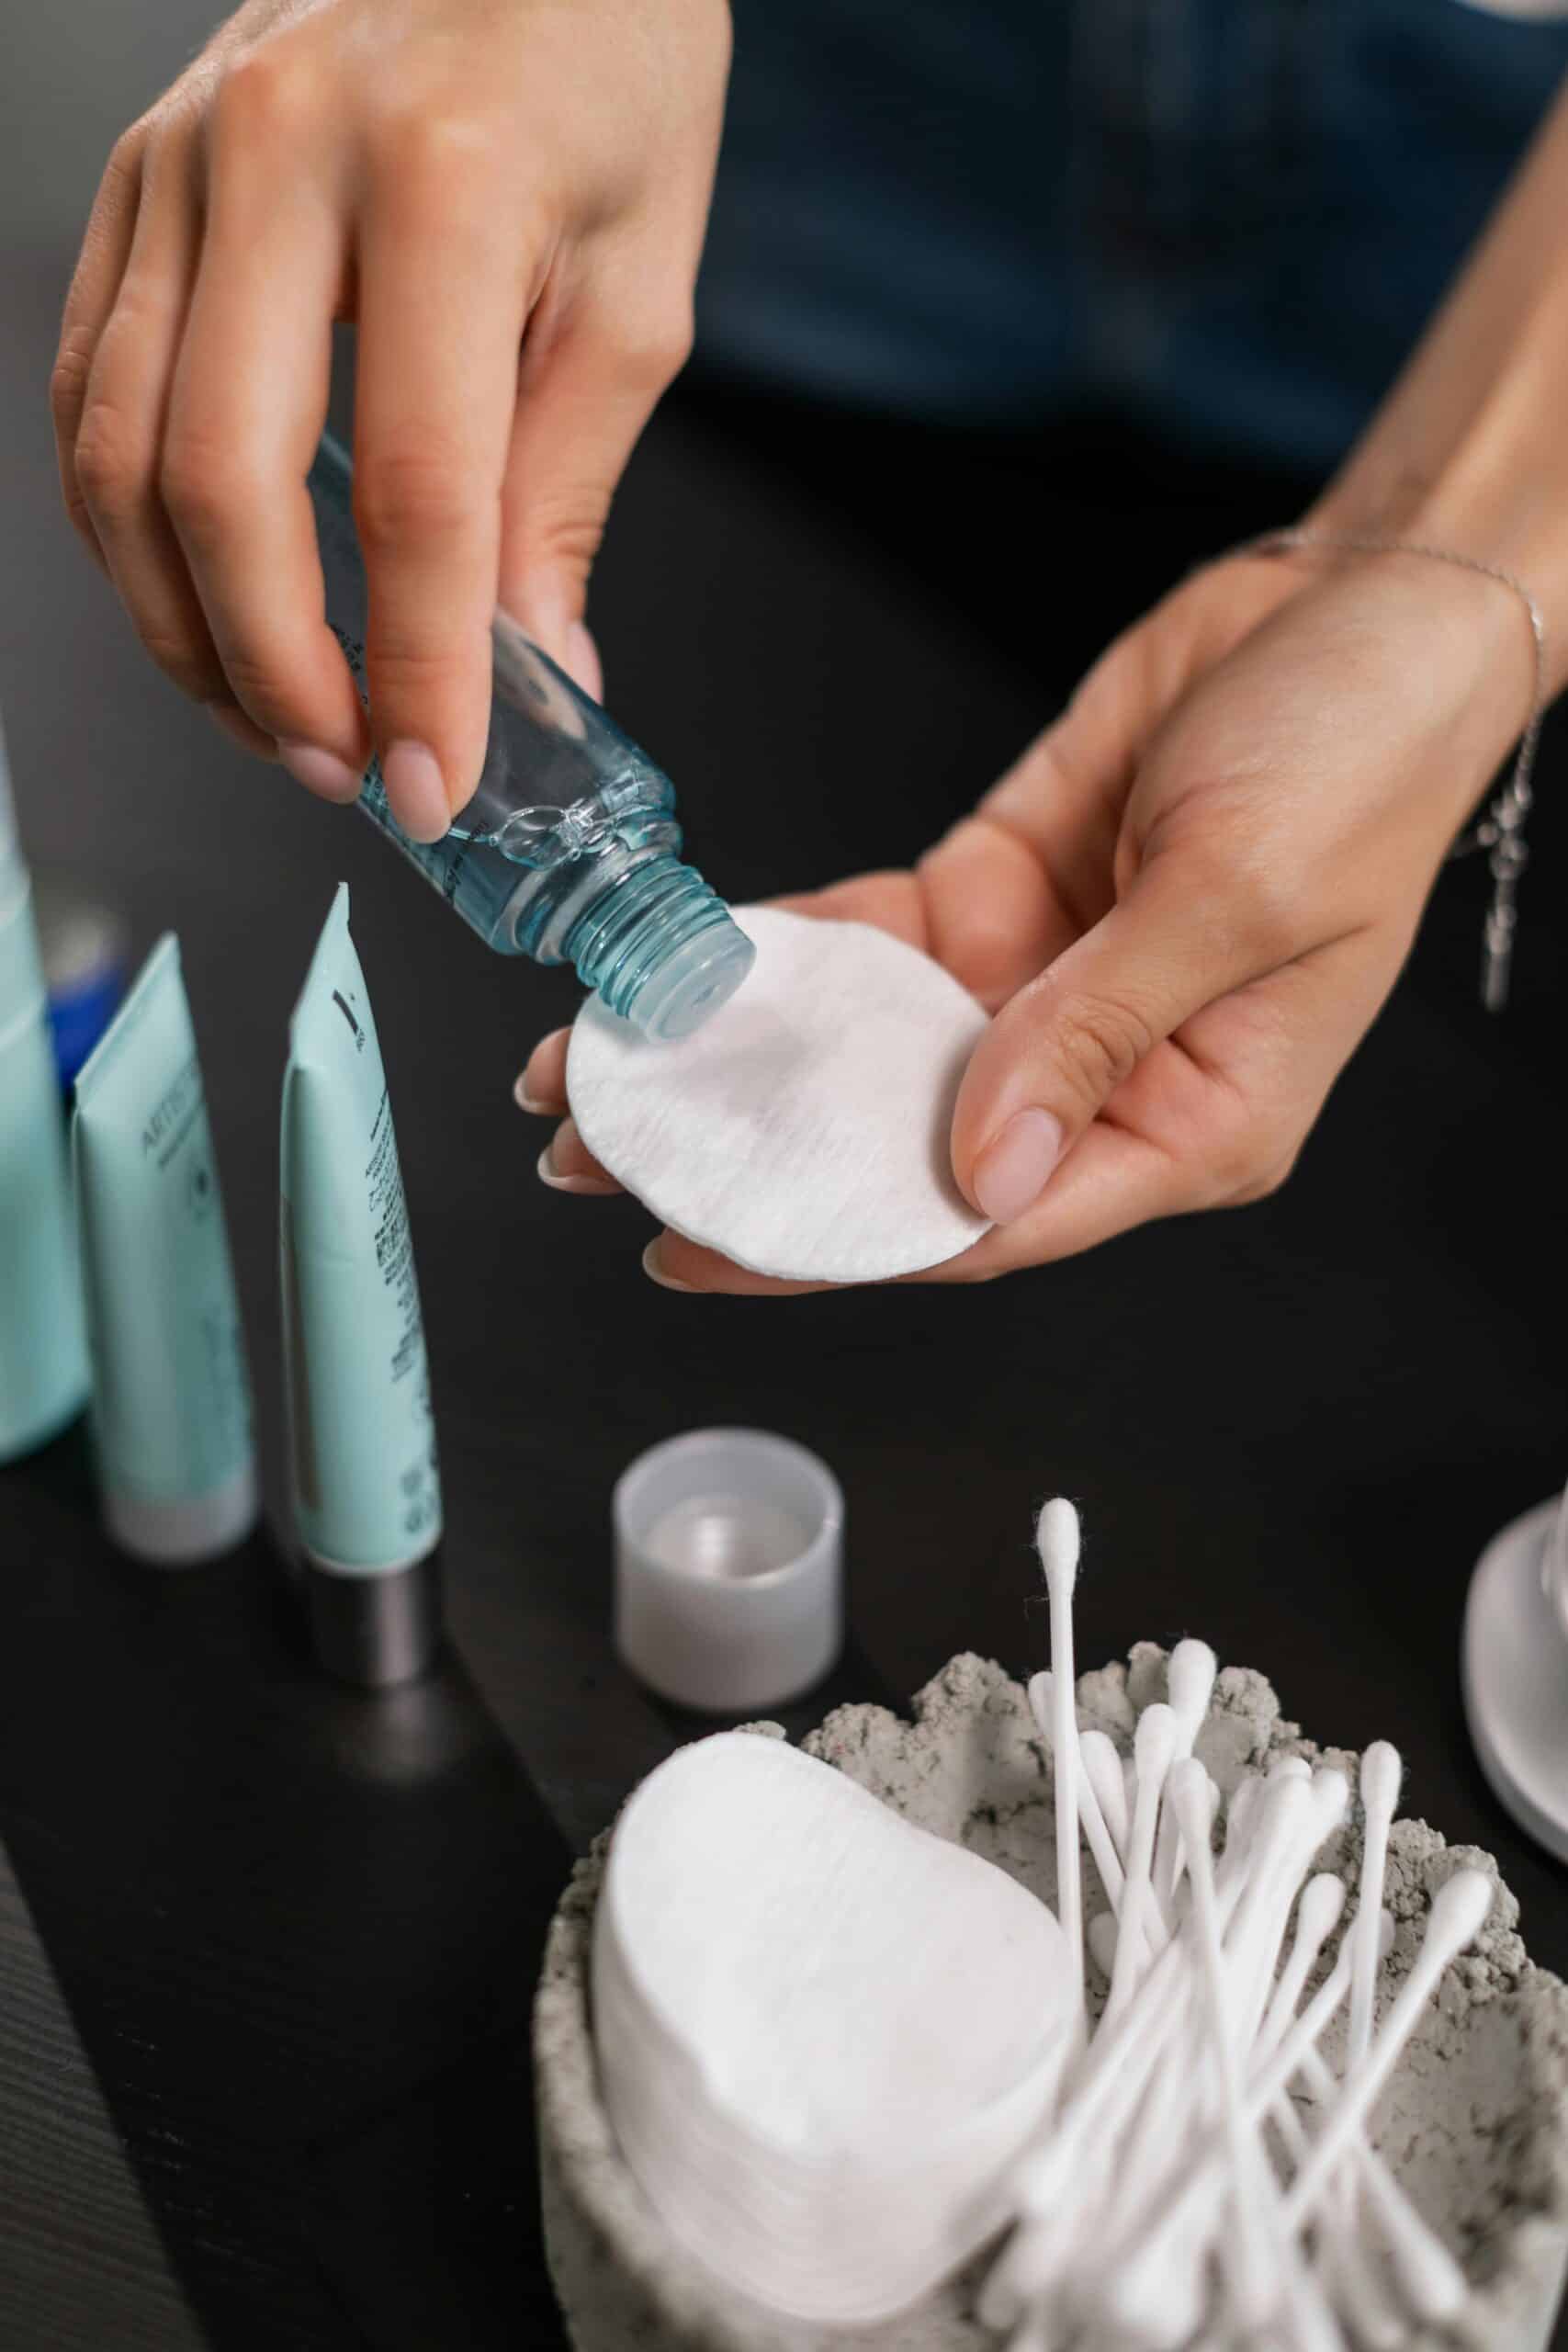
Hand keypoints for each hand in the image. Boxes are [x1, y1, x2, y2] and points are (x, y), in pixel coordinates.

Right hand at [52, 0, 728, 839]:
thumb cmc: (605, 61)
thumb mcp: (639, 284)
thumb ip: (565, 486)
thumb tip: (531, 668)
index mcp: (444, 177)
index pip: (413, 491)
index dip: (416, 668)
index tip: (431, 781)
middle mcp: (279, 152)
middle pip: (219, 481)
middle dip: (273, 666)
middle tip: (336, 766)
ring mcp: (180, 156)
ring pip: (116, 449)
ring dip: (179, 620)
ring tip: (268, 712)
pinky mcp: (134, 173)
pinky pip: (89, 383)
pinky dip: (126, 523)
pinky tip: (199, 597)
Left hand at [517, 544, 1531, 1289]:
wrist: (1361, 601)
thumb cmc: (1363, 755)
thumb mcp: (1236, 897)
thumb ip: (1095, 1032)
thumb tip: (982, 1169)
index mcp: (1190, 1123)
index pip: (989, 1221)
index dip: (841, 1241)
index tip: (703, 1246)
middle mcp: (1102, 1078)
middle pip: (900, 1152)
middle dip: (751, 1161)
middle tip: (600, 1163)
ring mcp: (1039, 991)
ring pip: (862, 1056)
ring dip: (738, 1065)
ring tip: (598, 1074)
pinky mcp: (995, 903)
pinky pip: (866, 949)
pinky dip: (776, 960)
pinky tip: (677, 970)